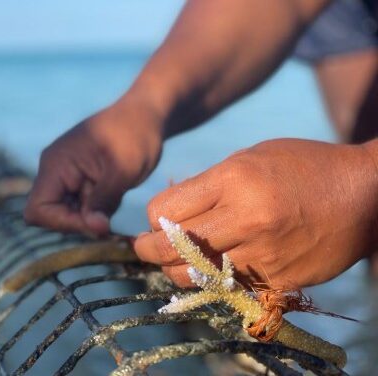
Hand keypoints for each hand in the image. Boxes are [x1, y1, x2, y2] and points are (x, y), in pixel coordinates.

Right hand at [24, 96, 161, 235]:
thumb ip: (104, 201)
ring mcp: (69, 175)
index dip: (64, 223)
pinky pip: (84, 205)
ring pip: (71, 212)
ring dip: (94, 214)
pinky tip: (116, 191)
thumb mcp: (123, 170)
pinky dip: (100, 207)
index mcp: (56, 165)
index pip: (39, 210)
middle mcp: (56, 171)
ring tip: (116, 194)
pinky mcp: (83, 180)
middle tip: (112, 213)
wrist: (146, 116)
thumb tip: (94, 230)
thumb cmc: (136, 135)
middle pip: (53, 215)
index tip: (98, 223)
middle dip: (81, 221)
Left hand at [135, 138, 377, 287]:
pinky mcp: (279, 281)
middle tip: (144, 247)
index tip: (154, 220)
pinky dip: (210, 282)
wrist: (362, 193)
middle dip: (148, 248)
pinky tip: (210, 270)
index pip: (165, 208)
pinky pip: (226, 289)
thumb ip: (209, 184)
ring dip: (175, 270)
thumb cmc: (301, 167)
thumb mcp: (250, 158)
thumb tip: (171, 211)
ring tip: (174, 262)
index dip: (152, 216)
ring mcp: (264, 254)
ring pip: (192, 276)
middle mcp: (246, 218)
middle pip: (170, 247)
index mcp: (234, 179)